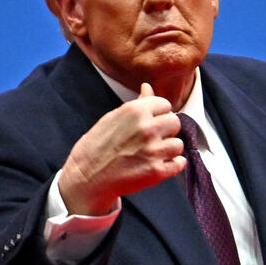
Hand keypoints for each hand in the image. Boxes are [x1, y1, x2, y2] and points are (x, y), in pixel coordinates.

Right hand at [59, 83, 186, 214]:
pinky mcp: (156, 171)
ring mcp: (153, 150)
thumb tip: (147, 87)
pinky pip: (179, 163)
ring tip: (153, 153)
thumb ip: (136, 104)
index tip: (150, 122)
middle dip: (166, 130)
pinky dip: (172, 165)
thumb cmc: (97, 147)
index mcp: (136, 111)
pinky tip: (159, 164)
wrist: (86, 177)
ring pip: (178, 144)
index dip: (158, 114)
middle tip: (152, 139)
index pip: (165, 104)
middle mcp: (147, 128)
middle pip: (175, 123)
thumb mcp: (112, 118)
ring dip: (168, 149)